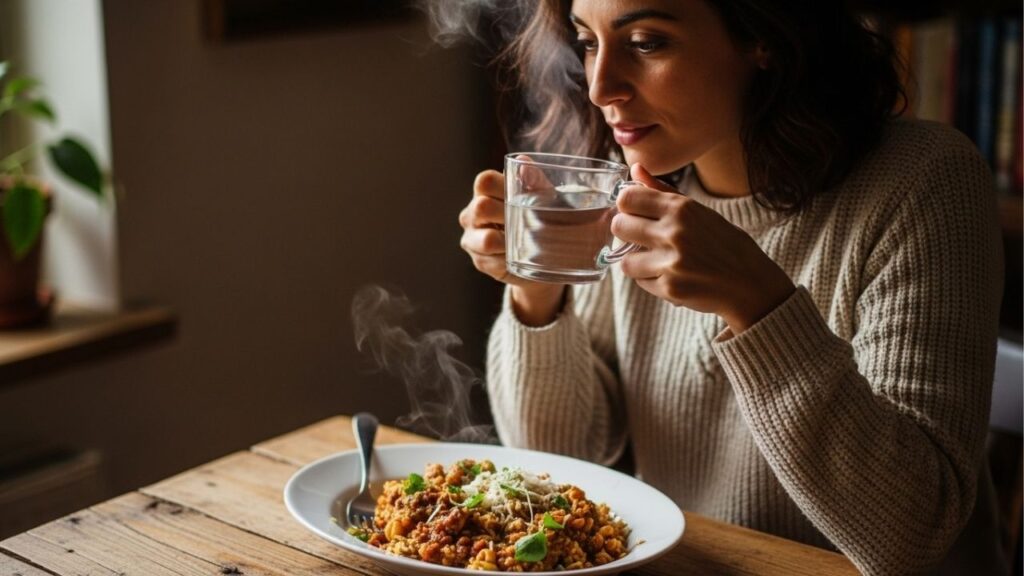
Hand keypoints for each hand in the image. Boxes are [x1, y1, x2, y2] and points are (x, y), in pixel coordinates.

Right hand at [458, 169, 564, 325]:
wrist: (546, 257)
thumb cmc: (542, 219)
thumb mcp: (544, 199)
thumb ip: (535, 180)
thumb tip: (524, 163)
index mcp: (486, 192)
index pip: (483, 181)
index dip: (500, 186)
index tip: (520, 196)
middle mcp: (472, 213)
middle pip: (481, 208)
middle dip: (507, 215)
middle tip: (528, 222)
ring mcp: (472, 238)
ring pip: (485, 239)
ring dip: (510, 243)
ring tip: (524, 243)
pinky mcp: (479, 261)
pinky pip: (493, 261)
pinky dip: (510, 260)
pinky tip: (519, 258)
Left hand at [612, 164, 795, 333]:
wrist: (751, 284)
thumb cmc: (724, 245)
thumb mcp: (699, 212)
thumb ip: (663, 192)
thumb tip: (635, 169)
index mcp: (682, 208)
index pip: (627, 198)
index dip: (626, 206)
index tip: (633, 213)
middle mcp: (674, 232)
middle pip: (619, 226)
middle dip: (626, 233)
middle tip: (639, 238)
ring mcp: (671, 262)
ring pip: (626, 260)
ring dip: (636, 262)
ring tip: (656, 261)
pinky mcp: (670, 288)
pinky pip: (641, 282)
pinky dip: (650, 280)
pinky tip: (669, 276)